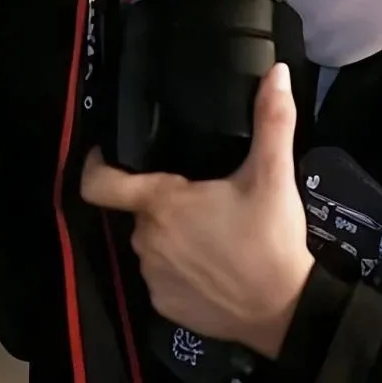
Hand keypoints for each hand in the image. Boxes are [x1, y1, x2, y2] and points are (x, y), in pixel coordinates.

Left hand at [80, 64, 314, 359]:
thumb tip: (278, 72)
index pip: (100, 183)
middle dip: (164, 201)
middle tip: (204, 195)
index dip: (96, 163)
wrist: (285, 310)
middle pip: (139, 210)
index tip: (109, 151)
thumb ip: (272, 120)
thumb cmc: (271, 237)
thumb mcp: (274, 174)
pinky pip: (161, 276)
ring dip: (172, 234)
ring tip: (213, 231)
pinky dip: (179, 268)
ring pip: (151, 243)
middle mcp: (145, 240)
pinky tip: (212, 266)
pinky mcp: (163, 306)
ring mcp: (151, 277)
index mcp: (162, 204)